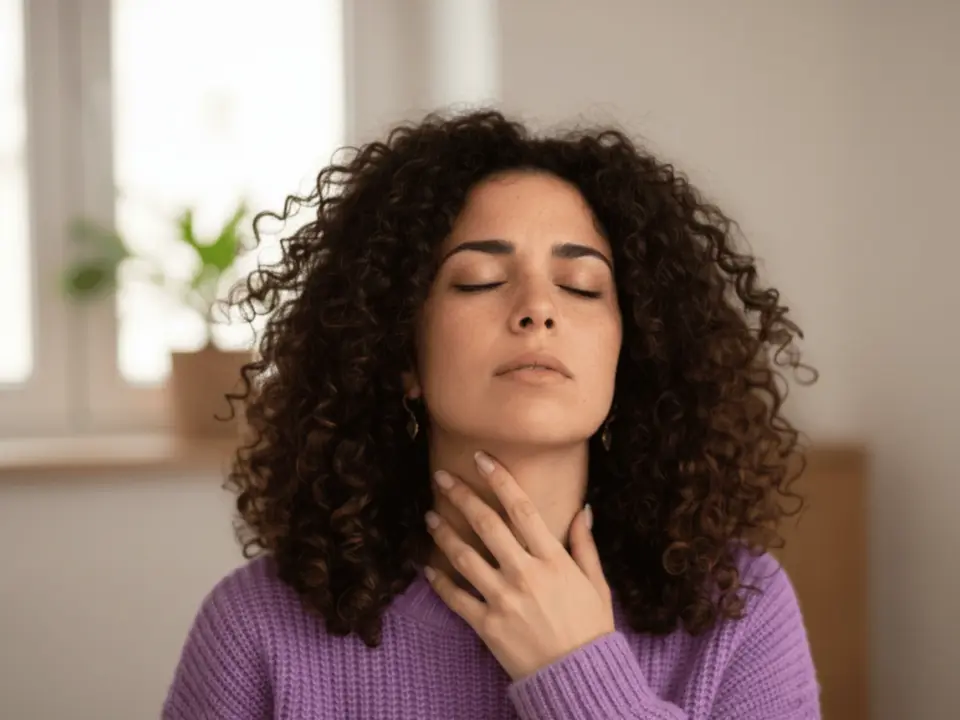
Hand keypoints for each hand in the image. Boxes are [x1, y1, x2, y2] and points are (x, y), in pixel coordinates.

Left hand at [424, 451, 614, 680]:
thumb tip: (583, 508)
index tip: (481, 458)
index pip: (522, 508)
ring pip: (464, 556)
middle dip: (461, 495)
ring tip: (430, 517)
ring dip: (443, 532)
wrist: (578, 679)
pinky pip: (455, 598)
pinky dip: (438, 581)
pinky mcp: (487, 625)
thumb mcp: (596, 584)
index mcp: (553, 560)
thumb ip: (585, 544)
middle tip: (441, 477)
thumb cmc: (591, 629)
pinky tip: (427, 567)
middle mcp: (525, 574)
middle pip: (486, 524)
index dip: (499, 479)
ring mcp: (503, 599)